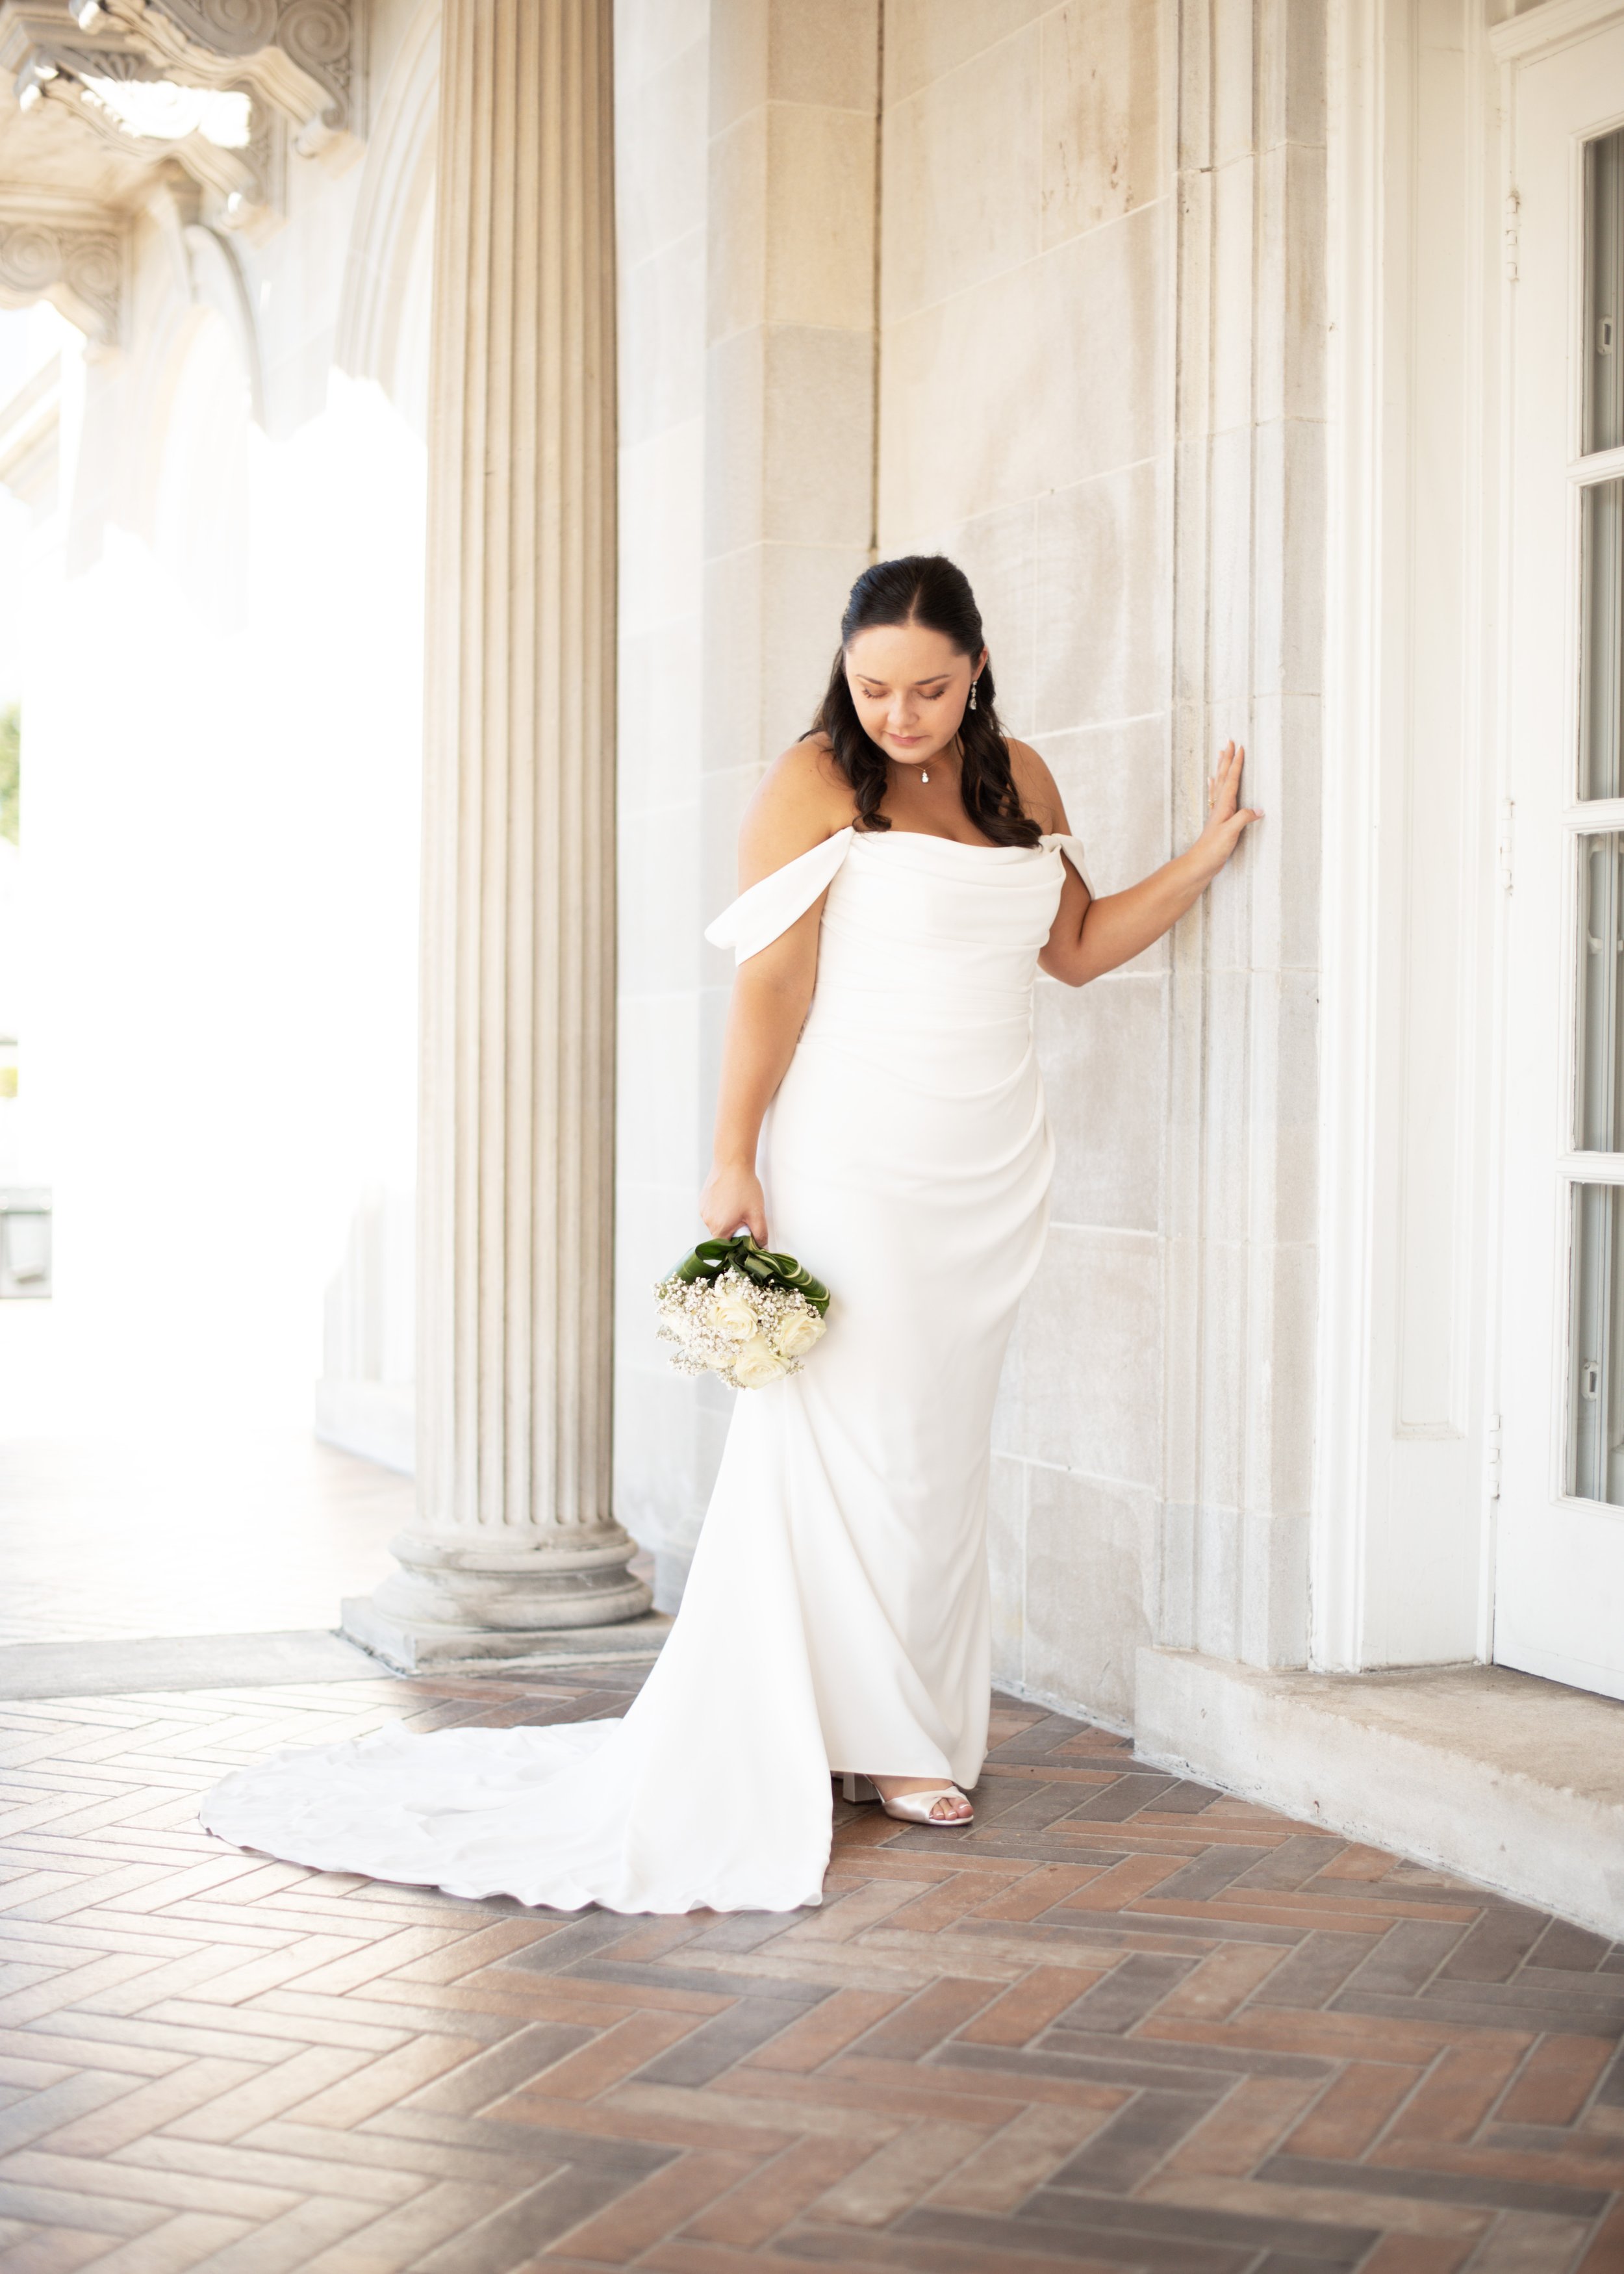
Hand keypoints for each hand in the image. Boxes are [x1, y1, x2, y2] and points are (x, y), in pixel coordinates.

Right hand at [699, 1160, 766, 1243]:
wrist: (732, 1163)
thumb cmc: (744, 1187)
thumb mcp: (757, 1213)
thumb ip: (761, 1234)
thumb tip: (762, 1248)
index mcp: (720, 1228)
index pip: (727, 1248)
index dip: (738, 1245)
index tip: (747, 1236)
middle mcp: (708, 1221)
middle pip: (722, 1235)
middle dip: (734, 1231)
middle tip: (746, 1217)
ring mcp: (703, 1210)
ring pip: (717, 1223)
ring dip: (727, 1220)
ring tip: (738, 1205)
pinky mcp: (703, 1201)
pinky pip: (712, 1212)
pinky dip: (721, 1210)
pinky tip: (730, 1198)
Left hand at [1193, 741, 1261, 878]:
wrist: (1201, 863)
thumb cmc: (1213, 849)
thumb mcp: (1230, 833)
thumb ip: (1243, 818)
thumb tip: (1259, 809)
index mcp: (1224, 805)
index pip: (1231, 780)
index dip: (1236, 764)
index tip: (1240, 748)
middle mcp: (1220, 805)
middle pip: (1224, 776)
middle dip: (1227, 758)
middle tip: (1229, 741)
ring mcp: (1217, 810)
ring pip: (1220, 783)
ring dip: (1221, 767)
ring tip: (1220, 753)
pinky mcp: (1217, 818)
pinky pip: (1216, 795)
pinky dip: (1215, 784)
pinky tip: (1212, 779)